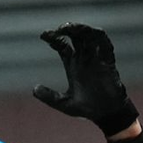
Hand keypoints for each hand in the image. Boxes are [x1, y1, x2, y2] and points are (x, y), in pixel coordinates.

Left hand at [33, 22, 137, 136]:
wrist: (106, 114)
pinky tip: (92, 33)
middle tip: (58, 29)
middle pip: (75, 36)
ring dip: (82, 29)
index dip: (54, 38)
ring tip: (72, 28)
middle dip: (68, 29)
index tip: (43, 35)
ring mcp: (96, 58)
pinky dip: (99, 37)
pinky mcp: (108, 61)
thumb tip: (34, 90)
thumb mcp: (64, 103)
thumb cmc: (87, 108)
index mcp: (72, 65)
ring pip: (89, 36)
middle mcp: (83, 58)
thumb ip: (50, 97)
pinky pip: (105, 45)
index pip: (62, 46)